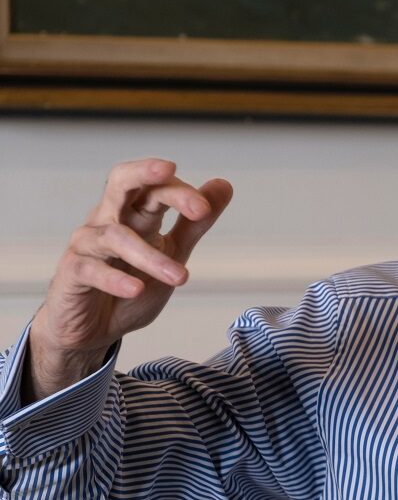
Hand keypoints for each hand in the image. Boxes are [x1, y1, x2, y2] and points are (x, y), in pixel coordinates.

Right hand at [25, 158, 233, 401]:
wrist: (95, 328)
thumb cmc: (133, 282)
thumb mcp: (173, 252)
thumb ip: (195, 222)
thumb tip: (224, 185)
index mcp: (136, 212)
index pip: (155, 187)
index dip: (178, 190)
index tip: (205, 207)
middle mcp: (109, 220)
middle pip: (120, 183)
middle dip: (144, 174)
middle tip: (170, 170)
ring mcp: (87, 244)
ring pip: (115, 235)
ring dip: (150, 255)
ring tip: (180, 277)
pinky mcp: (72, 273)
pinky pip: (91, 269)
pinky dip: (115, 279)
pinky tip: (137, 289)